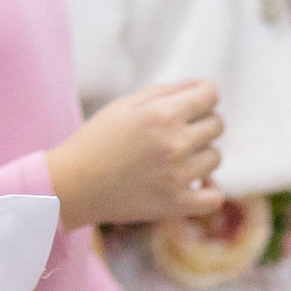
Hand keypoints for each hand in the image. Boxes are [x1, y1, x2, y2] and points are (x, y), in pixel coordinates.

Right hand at [47, 81, 225, 228]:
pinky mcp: (176, 204)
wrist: (73, 185)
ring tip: (176, 156)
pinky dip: (210, 189)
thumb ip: (164, 92)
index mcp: (162, 114)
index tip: (198, 100)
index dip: (206, 94)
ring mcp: (178, 176)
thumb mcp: (124, 105)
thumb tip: (198, 85)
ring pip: (215, 156)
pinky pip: (214, 197)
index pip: (210, 95)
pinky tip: (196, 182)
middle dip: (202, 122)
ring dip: (201, 153)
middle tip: (178, 130)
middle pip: (217, 124)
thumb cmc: (96, 140)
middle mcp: (174, 143)